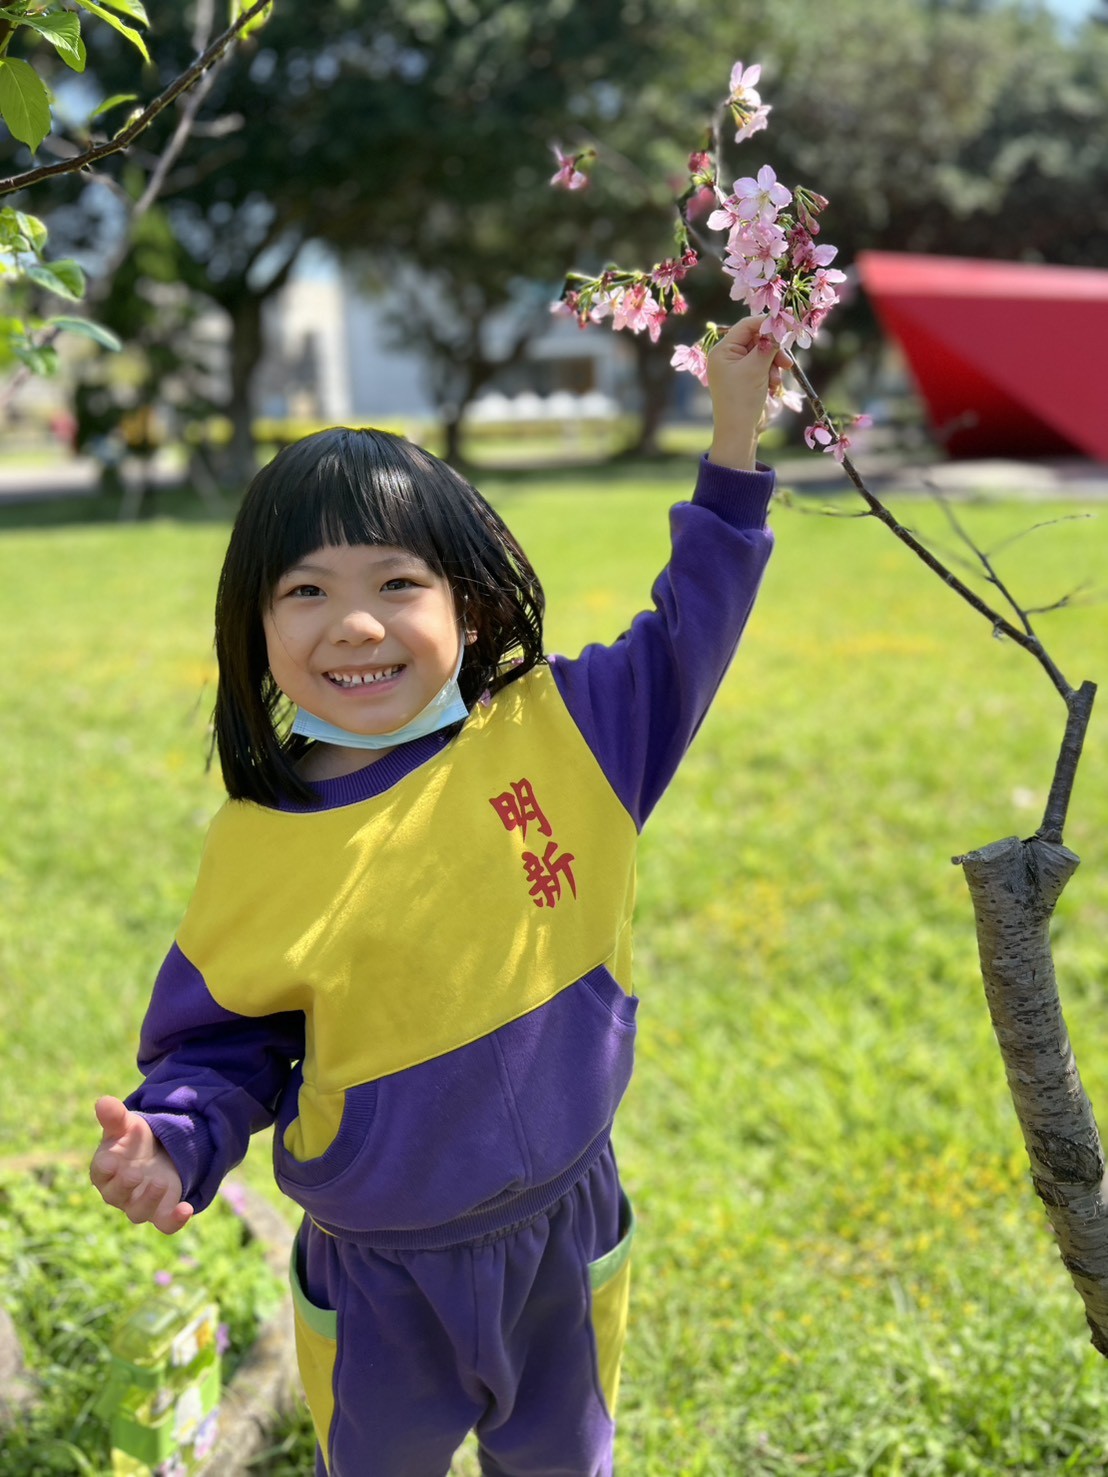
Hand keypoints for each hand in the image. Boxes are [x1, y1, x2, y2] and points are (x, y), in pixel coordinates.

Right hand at [90, 1095, 193, 1234]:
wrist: (157, 1154)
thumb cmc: (132, 1141)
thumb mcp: (126, 1125)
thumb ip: (115, 1116)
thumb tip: (103, 1101)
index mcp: (105, 1169)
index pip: (100, 1171)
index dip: (106, 1166)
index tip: (114, 1158)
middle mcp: (118, 1191)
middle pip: (116, 1196)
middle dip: (125, 1186)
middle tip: (135, 1173)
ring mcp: (139, 1203)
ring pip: (138, 1213)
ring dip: (148, 1201)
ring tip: (161, 1182)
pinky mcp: (161, 1211)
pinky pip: (165, 1225)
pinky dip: (174, 1221)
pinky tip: (186, 1209)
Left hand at [707, 315, 790, 470]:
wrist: (739, 431)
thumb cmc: (742, 398)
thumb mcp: (756, 368)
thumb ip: (768, 345)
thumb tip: (780, 324)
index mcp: (723, 351)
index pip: (747, 325)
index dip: (767, 324)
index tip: (787, 325)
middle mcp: (728, 357)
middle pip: (757, 339)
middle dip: (773, 350)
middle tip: (786, 361)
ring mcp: (737, 368)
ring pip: (763, 354)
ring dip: (774, 365)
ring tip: (776, 381)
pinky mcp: (747, 379)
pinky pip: (764, 367)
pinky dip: (771, 375)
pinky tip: (773, 387)